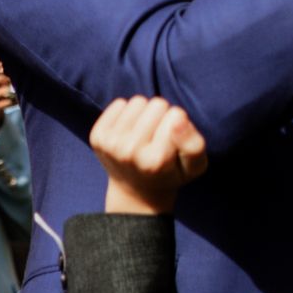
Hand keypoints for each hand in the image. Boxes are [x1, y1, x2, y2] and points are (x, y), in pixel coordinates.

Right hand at [0, 35, 15, 135]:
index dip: (4, 56)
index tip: (6, 53)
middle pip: (5, 73)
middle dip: (11, 69)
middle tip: (16, 64)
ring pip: (8, 88)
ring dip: (13, 82)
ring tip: (18, 78)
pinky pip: (7, 102)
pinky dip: (13, 97)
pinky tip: (16, 93)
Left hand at [90, 95, 208, 215]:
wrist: (135, 190)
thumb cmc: (170, 173)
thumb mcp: (195, 166)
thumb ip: (194, 144)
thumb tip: (178, 118)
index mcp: (157, 160)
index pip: (177, 114)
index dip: (179, 122)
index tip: (173, 140)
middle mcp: (130, 151)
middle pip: (157, 104)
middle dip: (162, 115)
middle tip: (159, 137)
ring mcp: (110, 143)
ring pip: (138, 101)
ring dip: (145, 113)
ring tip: (145, 133)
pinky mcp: (97, 136)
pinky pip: (119, 103)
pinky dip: (127, 112)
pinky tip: (130, 131)